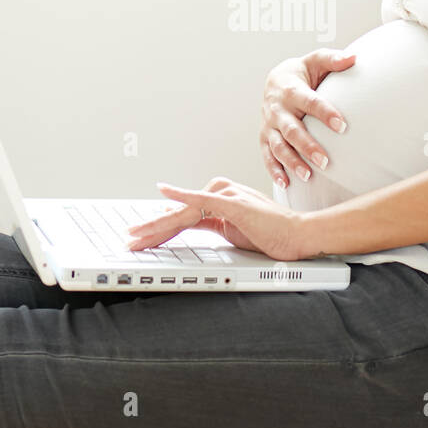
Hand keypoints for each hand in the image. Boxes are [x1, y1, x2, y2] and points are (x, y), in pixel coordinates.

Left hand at [125, 177, 313, 261]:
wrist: (297, 235)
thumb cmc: (270, 233)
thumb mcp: (231, 229)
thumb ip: (208, 222)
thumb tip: (182, 221)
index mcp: (218, 196)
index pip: (181, 214)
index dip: (158, 227)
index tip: (140, 236)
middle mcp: (218, 190)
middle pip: (177, 212)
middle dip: (151, 228)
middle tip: (129, 238)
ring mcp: (225, 195)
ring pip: (183, 211)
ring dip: (157, 224)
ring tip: (137, 234)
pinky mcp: (231, 203)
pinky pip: (201, 199)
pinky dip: (181, 195)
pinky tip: (164, 192)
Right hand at [260, 49, 354, 188]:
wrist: (275, 80)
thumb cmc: (303, 73)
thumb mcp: (315, 61)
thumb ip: (333, 59)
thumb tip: (354, 58)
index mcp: (290, 89)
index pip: (309, 102)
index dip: (325, 113)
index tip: (342, 125)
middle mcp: (277, 109)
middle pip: (292, 130)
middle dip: (308, 146)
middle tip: (325, 161)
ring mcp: (269, 125)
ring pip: (278, 146)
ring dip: (292, 162)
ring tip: (308, 176)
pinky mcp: (264, 138)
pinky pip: (267, 156)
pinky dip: (274, 170)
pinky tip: (286, 184)